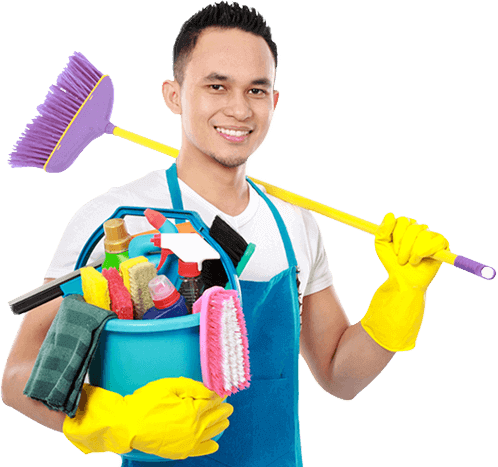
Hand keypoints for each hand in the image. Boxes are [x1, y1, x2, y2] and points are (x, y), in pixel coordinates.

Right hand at [63, 377, 232, 459]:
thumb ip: (193, 387)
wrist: (128, 424)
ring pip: (209, 433)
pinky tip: (214, 445)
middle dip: (222, 411)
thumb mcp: (170, 385)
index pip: (211, 403)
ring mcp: (187, 442)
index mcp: (192, 410)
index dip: (218, 398)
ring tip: (225, 421)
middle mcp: (194, 428)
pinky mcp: (179, 451)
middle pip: (213, 418)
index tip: (223, 395)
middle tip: (229, 407)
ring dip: (219, 426)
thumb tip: (210, 392)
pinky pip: (199, 450)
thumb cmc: (147, 402)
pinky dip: (208, 447)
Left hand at [374, 212, 449, 289]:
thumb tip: (390, 214)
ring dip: (413, 252)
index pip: (403, 220)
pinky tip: (418, 259)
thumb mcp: (381, 244)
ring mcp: (430, 235)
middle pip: (413, 227)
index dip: (397, 235)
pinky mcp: (442, 244)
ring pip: (424, 235)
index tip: (393, 249)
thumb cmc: (392, 262)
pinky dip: (425, 251)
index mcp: (405, 226)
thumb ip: (383, 229)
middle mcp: (418, 228)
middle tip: (400, 260)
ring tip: (410, 262)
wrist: (402, 279)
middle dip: (405, 246)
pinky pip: (437, 240)